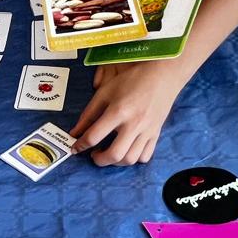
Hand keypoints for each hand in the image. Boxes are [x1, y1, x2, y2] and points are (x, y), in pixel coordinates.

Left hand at [71, 60, 190, 164]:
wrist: (163, 75)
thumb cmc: (132, 80)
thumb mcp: (105, 92)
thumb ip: (89, 114)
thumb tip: (74, 132)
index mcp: (118, 111)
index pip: (94, 136)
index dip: (80, 145)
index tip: (75, 148)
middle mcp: (134, 124)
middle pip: (114, 155)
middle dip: (99, 160)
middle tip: (93, 155)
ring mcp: (147, 131)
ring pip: (130, 159)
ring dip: (116, 162)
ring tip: (109, 153)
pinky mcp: (156, 134)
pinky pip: (145, 156)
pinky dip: (134, 159)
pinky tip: (126, 150)